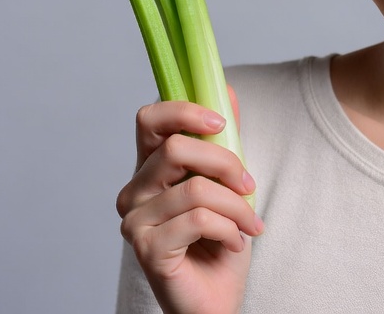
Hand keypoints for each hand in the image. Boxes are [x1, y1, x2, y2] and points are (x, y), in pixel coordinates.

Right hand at [117, 89, 261, 313]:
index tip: (220, 123)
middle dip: (226, 164)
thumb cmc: (219, 243)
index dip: (183, 111)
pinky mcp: (145, 248)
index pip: (149, 120)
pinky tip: (233, 244)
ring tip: (248, 226)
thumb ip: (223, 140)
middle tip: (249, 188)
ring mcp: (135, 221)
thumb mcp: (229, 184)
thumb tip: (227, 90)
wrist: (217, 300)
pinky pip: (198, 220)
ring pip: (196, 189)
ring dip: (236, 208)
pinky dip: (228, 230)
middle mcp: (134, 191)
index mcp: (149, 169)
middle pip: (177, 148)